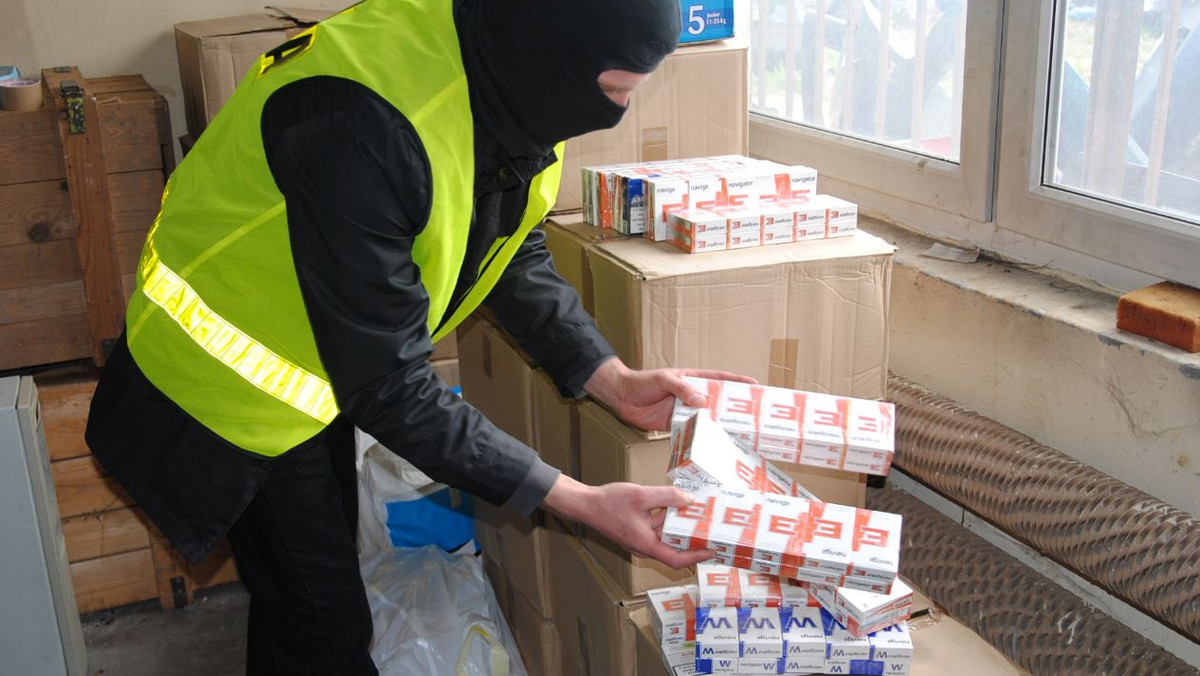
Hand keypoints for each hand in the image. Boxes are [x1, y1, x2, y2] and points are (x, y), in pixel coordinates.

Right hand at [542, 475, 714, 567]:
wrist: (585, 504)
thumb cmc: (608, 503)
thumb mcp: (641, 496)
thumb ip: (667, 497)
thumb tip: (689, 500)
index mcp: (646, 545)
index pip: (677, 559)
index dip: (697, 556)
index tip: (713, 550)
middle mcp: (644, 547)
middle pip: (674, 548)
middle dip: (693, 539)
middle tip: (711, 529)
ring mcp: (640, 539)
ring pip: (665, 536)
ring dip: (680, 527)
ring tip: (698, 514)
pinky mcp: (636, 531)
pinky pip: (656, 528)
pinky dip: (668, 519)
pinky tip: (676, 504)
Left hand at [582, 357, 756, 430]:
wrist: (621, 396)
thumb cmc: (642, 381)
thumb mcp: (663, 379)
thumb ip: (682, 388)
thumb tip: (701, 400)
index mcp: (693, 379)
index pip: (720, 379)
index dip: (738, 383)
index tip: (756, 387)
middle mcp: (692, 396)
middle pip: (717, 402)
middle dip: (734, 410)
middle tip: (753, 419)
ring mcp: (685, 411)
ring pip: (707, 419)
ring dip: (719, 427)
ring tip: (738, 437)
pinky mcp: (675, 425)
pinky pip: (692, 432)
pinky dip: (701, 439)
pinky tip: (711, 447)